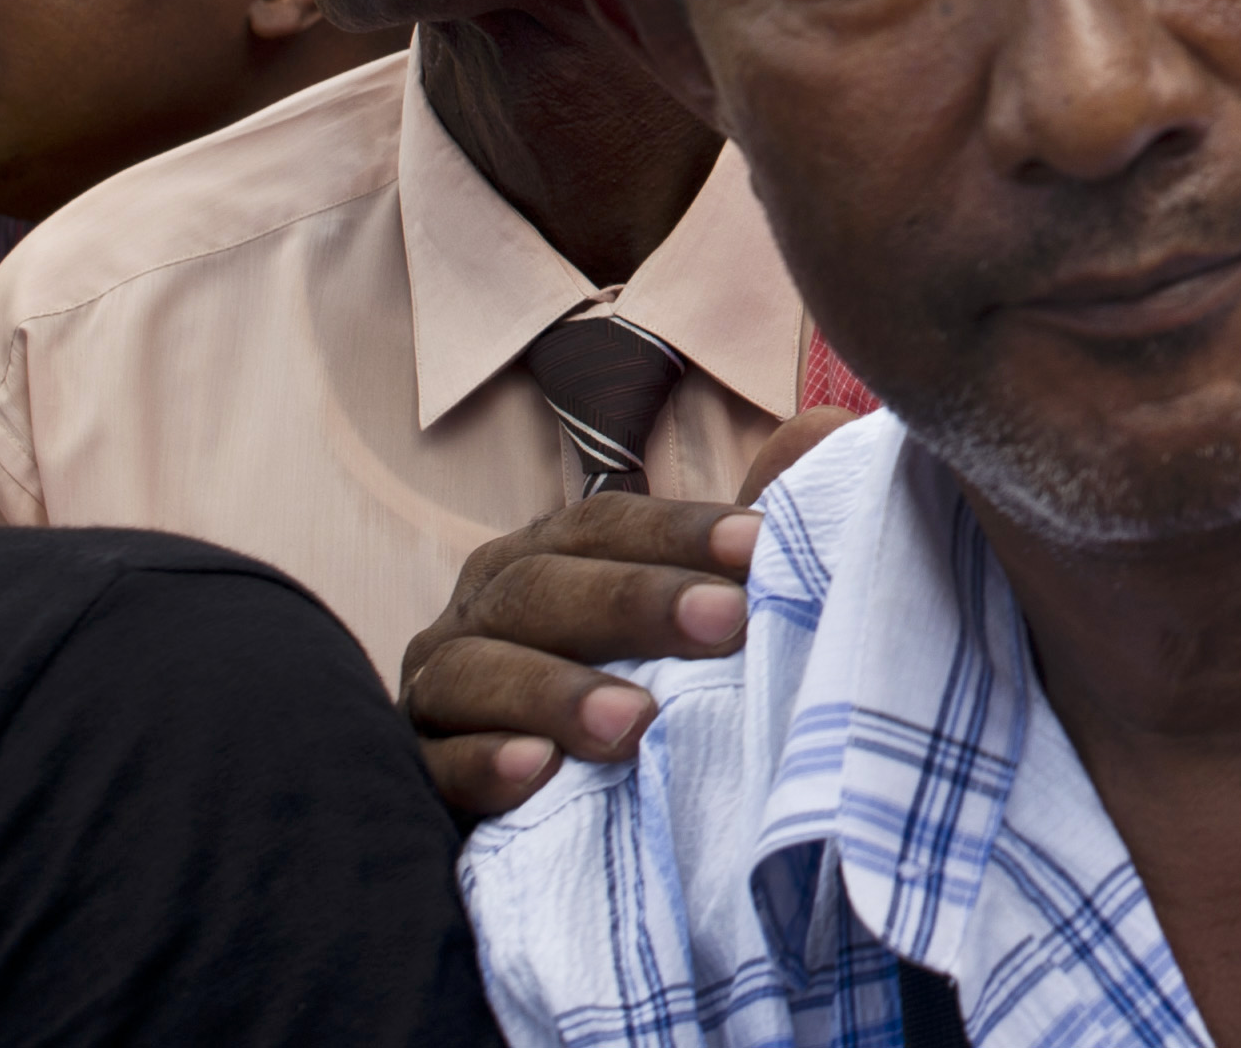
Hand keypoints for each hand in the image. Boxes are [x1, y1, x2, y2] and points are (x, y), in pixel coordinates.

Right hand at [398, 403, 855, 817]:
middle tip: (725, 625)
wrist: (543, 812)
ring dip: (556, 693)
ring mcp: (438, 690)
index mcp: (543, 559)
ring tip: (637, 722)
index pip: (605, 527)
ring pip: (477, 671)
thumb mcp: (685, 615)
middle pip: (543, 587)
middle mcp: (481, 610)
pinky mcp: (412, 773)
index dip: (681, 532)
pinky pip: (433, 765)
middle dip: (634, 603)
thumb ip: (741, 539)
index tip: (760, 548)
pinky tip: (538, 773)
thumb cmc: (627, 687)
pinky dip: (482, 766)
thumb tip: (828, 428)